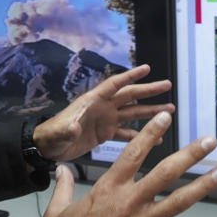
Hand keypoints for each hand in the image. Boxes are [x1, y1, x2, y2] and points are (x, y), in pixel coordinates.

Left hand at [32, 64, 174, 162]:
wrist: (47, 148)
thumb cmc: (50, 136)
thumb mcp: (59, 132)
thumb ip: (68, 129)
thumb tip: (74, 128)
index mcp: (93, 101)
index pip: (115, 84)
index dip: (130, 76)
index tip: (146, 68)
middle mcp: (103, 107)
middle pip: (130, 95)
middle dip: (148, 90)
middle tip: (167, 85)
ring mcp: (106, 119)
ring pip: (132, 113)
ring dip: (150, 112)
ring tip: (168, 110)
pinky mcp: (105, 133)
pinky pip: (126, 133)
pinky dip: (140, 135)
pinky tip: (153, 138)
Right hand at [35, 111, 216, 216]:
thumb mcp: (56, 212)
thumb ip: (63, 187)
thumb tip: (62, 170)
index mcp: (107, 191)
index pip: (133, 153)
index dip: (152, 134)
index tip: (166, 118)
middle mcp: (127, 204)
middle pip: (165, 172)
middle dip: (190, 154)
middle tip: (208, 142)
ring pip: (178, 201)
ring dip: (202, 186)